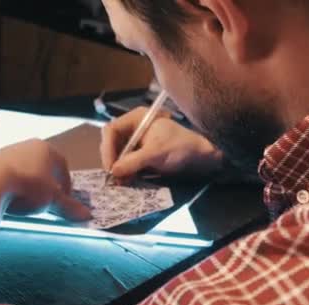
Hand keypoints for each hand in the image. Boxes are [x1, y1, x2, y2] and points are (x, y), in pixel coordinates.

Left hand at [0, 139, 90, 220]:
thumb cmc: (27, 187)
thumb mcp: (51, 200)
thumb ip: (69, 207)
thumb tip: (87, 215)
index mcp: (48, 150)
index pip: (63, 168)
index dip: (66, 186)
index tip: (63, 202)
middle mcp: (29, 146)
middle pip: (44, 167)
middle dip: (47, 185)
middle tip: (46, 203)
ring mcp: (8, 151)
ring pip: (25, 170)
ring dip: (29, 185)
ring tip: (26, 203)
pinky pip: (8, 174)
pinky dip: (12, 186)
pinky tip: (9, 199)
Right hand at [100, 107, 222, 178]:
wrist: (201, 157)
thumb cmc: (181, 148)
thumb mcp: (156, 153)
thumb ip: (133, 161)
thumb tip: (113, 171)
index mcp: (137, 118)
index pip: (111, 130)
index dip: (107, 148)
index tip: (110, 167)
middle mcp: (134, 127)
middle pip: (112, 142)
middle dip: (112, 160)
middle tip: (114, 178)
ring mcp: (137, 141)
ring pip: (118, 154)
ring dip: (118, 168)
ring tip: (121, 182)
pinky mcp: (142, 154)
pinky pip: (127, 162)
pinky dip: (126, 171)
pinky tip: (127, 181)